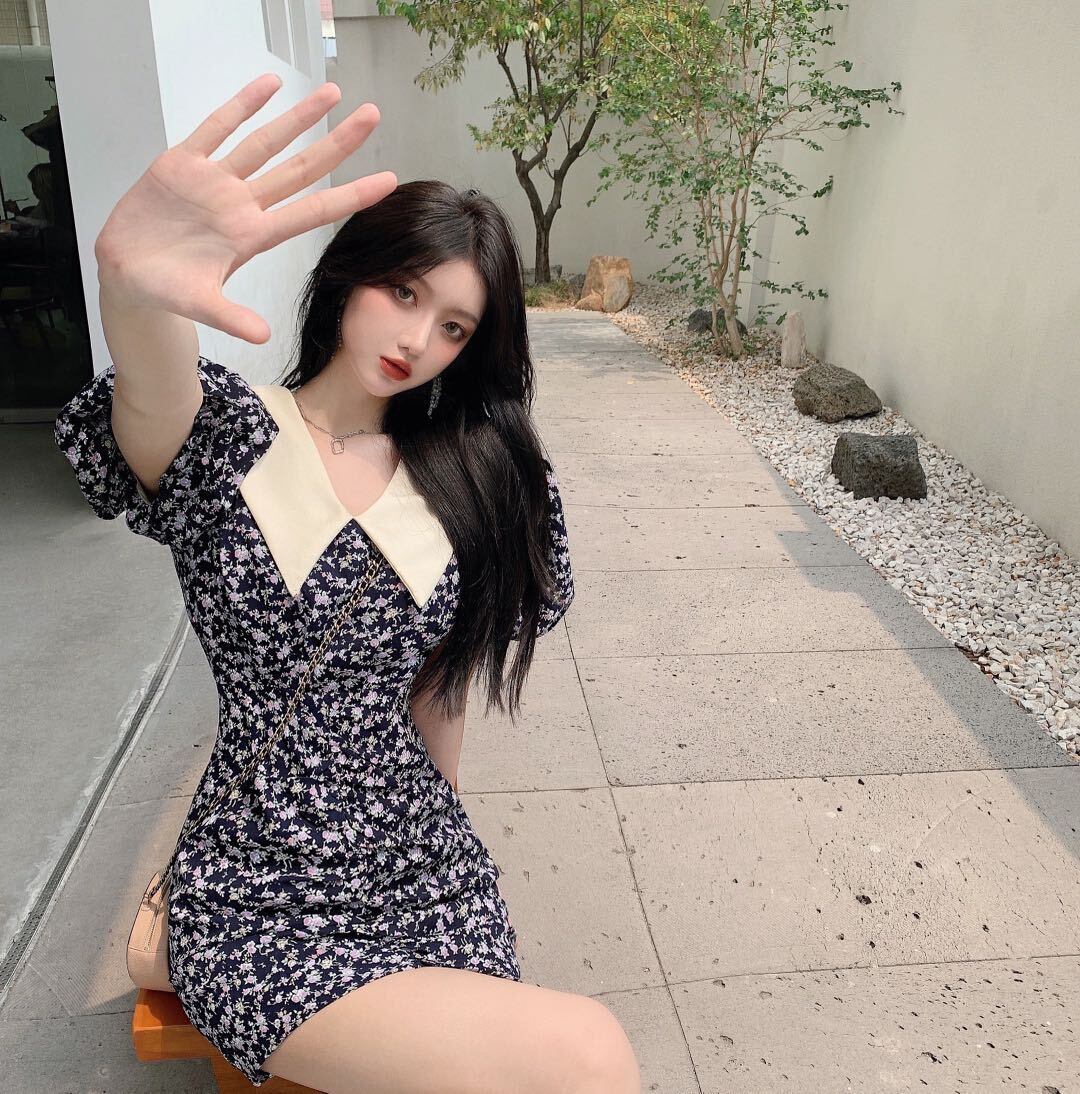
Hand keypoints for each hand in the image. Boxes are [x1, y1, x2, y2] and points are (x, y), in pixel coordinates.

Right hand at [94, 73, 396, 343]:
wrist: (125, 272)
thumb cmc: (166, 289)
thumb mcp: (200, 305)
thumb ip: (231, 317)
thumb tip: (263, 336)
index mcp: (252, 236)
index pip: (313, 212)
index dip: (350, 196)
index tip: (388, 181)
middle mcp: (242, 204)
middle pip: (301, 169)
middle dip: (337, 143)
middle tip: (373, 116)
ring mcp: (215, 182)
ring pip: (266, 142)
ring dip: (298, 117)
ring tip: (332, 92)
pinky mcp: (182, 163)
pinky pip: (216, 127)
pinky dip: (241, 104)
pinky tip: (269, 84)